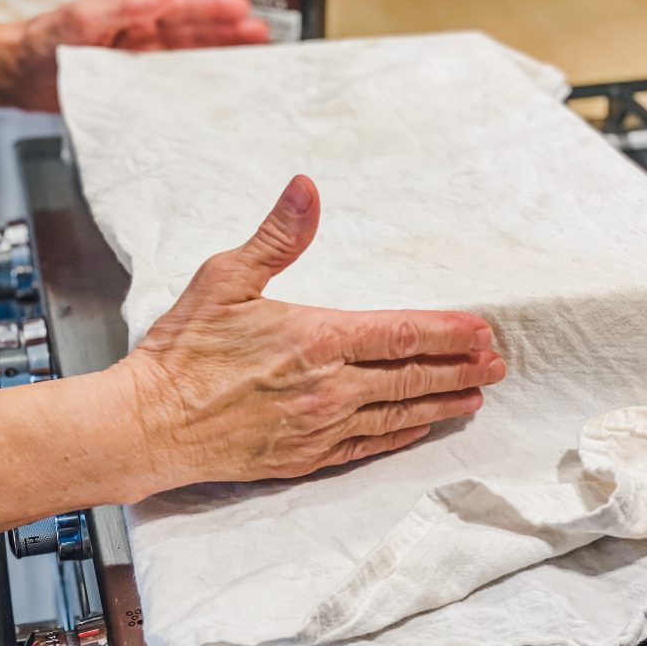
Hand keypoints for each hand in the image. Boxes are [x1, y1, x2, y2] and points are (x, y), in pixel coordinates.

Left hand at [9, 0, 268, 111]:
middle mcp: (142, 36)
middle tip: (262, 35)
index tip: (242, 9)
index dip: (214, 9)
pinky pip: (173, 85)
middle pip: (194, 31)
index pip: (182, 7)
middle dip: (229, 32)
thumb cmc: (44, 45)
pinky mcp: (135, 88)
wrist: (18, 76)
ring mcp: (141, 62)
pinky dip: (196, 87)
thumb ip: (122, 5)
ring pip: (190, 56)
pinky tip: (215, 93)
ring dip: (220, 56)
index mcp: (133, 13)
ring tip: (252, 56)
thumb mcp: (80, 18)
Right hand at [120, 176, 506, 498]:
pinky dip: (401, 435)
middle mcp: (329, 388)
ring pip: (398, 413)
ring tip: (475, 398)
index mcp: (317, 338)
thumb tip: (307, 188)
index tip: (482, 330)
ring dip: (442, 403)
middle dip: (460, 369)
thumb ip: (276, 236)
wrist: (150, 424)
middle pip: (412, 376)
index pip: (402, 333)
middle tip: (496, 366)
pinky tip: (420, 428)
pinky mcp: (305, 457)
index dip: (448, 331)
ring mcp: (320, 428)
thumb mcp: (224, 279)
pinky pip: (368, 446)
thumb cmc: (183, 351)